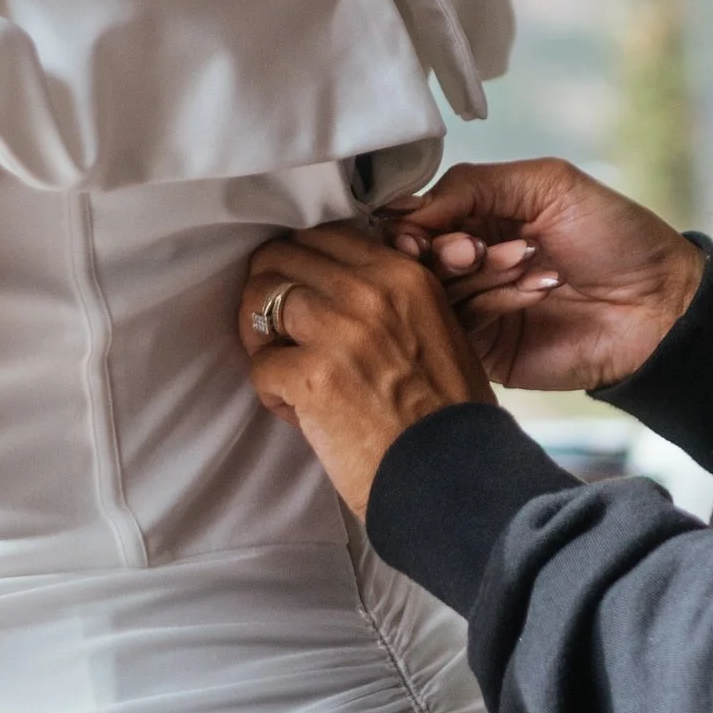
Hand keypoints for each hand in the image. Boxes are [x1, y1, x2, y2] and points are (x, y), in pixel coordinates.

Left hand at [239, 221, 495, 514]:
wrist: (452, 478)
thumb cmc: (447, 413)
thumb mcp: (437, 328)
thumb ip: (388, 297)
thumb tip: (329, 281)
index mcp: (402, 275)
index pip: (323, 235)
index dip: (299, 262)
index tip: (297, 291)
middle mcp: (370, 291)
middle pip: (280, 259)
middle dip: (267, 294)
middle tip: (276, 333)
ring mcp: (339, 331)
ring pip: (260, 302)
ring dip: (261, 339)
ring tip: (284, 373)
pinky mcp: (312, 376)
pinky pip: (260, 366)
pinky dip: (270, 392)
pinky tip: (297, 413)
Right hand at [388, 158, 700, 392]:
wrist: (660, 303)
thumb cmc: (614, 236)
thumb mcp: (546, 183)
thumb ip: (473, 185)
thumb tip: (406, 208)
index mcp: (479, 216)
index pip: (416, 217)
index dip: (411, 222)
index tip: (419, 229)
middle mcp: (470, 261)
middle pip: (415, 258)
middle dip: (442, 250)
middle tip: (474, 250)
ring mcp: (476, 307)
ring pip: (434, 293)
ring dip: (476, 274)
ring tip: (526, 262)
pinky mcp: (488, 349)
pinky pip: (463, 327)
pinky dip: (495, 303)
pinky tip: (538, 289)